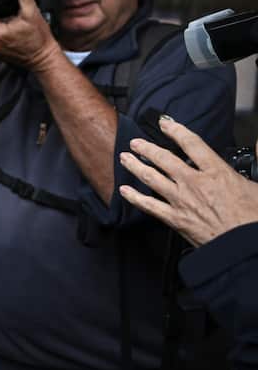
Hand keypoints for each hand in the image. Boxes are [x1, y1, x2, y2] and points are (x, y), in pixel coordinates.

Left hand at [118, 115, 257, 246]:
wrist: (246, 246)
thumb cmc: (254, 218)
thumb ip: (256, 161)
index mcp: (216, 172)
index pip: (192, 143)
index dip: (176, 130)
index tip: (164, 123)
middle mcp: (194, 183)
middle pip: (164, 159)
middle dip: (147, 148)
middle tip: (136, 143)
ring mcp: (181, 200)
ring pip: (151, 178)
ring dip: (135, 166)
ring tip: (124, 158)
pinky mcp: (175, 219)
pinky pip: (148, 205)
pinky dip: (134, 197)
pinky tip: (124, 190)